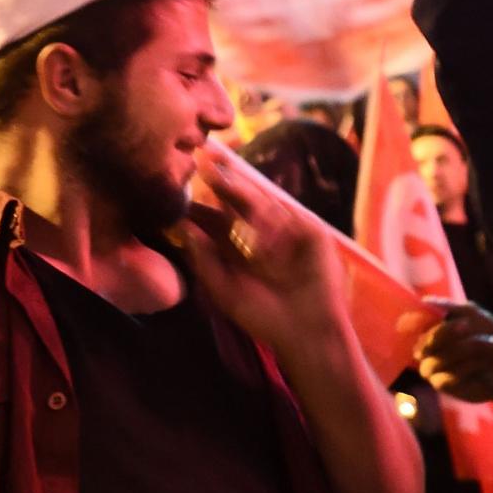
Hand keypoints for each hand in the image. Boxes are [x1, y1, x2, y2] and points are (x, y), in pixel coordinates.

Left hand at [179, 142, 347, 356]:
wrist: (305, 331)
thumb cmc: (262, 316)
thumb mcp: (223, 291)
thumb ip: (204, 260)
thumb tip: (184, 227)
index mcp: (237, 246)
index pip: (216, 217)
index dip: (200, 200)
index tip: (181, 181)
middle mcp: (260, 233)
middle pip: (239, 201)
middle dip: (222, 182)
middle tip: (201, 161)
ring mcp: (287, 229)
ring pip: (262, 204)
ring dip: (241, 190)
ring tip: (218, 174)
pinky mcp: (311, 231)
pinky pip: (288, 219)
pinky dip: (271, 219)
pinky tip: (254, 220)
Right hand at [399, 297, 492, 402]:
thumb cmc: (487, 336)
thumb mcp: (474, 315)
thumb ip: (451, 308)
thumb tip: (425, 301)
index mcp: (430, 327)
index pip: (416, 323)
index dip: (427, 321)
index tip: (459, 321)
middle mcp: (425, 348)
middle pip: (425, 342)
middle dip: (448, 333)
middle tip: (467, 325)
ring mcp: (430, 367)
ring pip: (436, 360)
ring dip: (464, 349)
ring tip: (486, 344)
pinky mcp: (440, 384)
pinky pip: (446, 377)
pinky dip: (467, 366)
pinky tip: (482, 361)